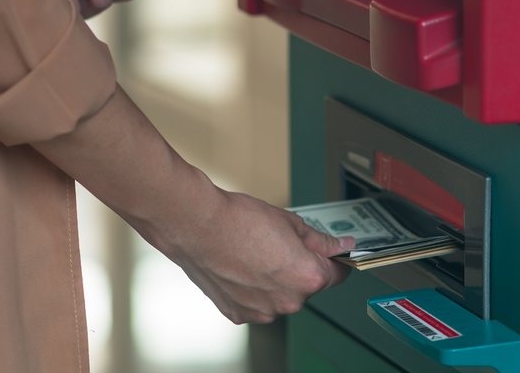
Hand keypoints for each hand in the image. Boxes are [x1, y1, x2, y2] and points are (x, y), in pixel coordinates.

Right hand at [33, 87, 353, 326]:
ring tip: (262, 238)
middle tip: (293, 234)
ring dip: (278, 269)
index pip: (335, 273)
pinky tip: (244, 252)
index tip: (336, 244)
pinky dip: (256, 276)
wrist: (183, 218)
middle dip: (304, 262)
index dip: (334, 255)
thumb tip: (334, 239)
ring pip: (281, 290)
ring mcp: (254, 308)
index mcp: (297, 278)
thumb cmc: (228, 211)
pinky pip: (256, 294)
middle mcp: (279, 300)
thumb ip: (313, 233)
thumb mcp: (282, 216)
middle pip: (307, 285)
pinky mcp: (231, 307)